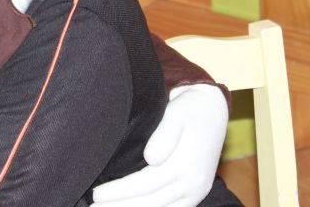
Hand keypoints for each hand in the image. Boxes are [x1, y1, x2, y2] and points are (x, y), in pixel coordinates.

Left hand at [90, 84, 227, 206]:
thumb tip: (152, 158)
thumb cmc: (188, 111)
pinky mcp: (195, 195)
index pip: (145, 184)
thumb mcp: (176, 114)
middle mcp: (193, 184)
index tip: (97, 194)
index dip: (119, 192)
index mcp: (185, 165)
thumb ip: (164, 134)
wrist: (212, 112)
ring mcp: (196, 193)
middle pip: (150, 203)